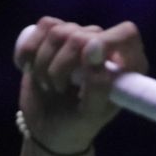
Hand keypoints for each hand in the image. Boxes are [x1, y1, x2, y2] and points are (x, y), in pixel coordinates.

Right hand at [14, 17, 148, 153]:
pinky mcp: (53, 35)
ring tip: (47, 84)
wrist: (48, 128)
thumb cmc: (77, 125)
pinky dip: (28, 50)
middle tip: (58, 89)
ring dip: (43, 62)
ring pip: (56, 30)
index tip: (85, 64)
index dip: (106, 42)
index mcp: (127, 65)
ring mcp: (79, 38)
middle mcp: (106, 46)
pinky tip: (28, 68)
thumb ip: (98, 83)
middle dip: (61, 65)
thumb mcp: (91, 113)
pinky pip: (40, 27)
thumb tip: (94, 44)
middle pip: (80, 34)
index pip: (127, 34)